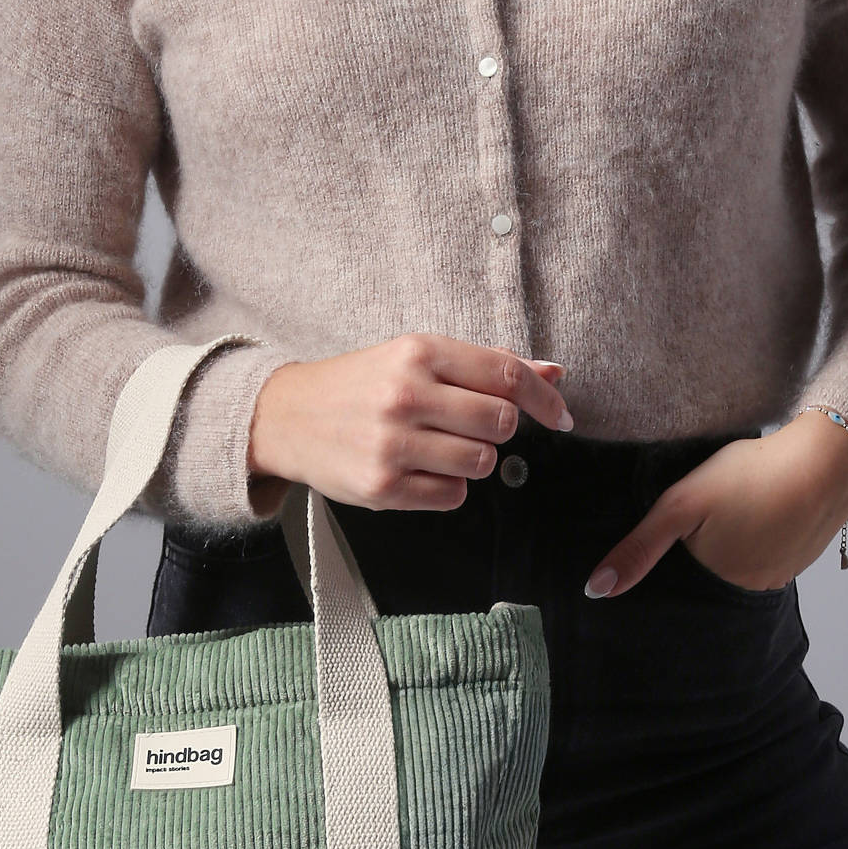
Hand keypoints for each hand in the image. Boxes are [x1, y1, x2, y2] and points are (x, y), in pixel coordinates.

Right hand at [246, 332, 570, 515]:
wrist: (286, 416)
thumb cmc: (362, 384)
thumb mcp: (417, 357)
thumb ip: (485, 366)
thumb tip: (554, 373)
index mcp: (419, 352)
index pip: (507, 375)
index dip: (546, 397)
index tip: (560, 415)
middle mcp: (406, 394)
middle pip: (501, 422)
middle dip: (498, 429)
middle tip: (471, 426)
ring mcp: (393, 444)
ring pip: (482, 462)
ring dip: (475, 459)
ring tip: (440, 447)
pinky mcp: (383, 487)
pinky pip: (454, 496)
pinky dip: (448, 486)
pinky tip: (420, 469)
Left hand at [583, 410, 847, 597]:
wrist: (827, 461)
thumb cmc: (750, 477)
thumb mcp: (682, 504)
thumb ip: (640, 547)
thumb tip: (596, 591)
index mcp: (717, 584)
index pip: (677, 582)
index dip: (669, 558)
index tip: (672, 531)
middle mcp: (748, 592)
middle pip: (707, 576)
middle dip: (698, 554)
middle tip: (706, 514)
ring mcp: (778, 577)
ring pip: (736, 566)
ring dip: (729, 546)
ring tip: (730, 512)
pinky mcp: (798, 558)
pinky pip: (764, 556)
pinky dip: (756, 539)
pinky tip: (756, 513)